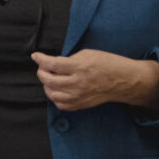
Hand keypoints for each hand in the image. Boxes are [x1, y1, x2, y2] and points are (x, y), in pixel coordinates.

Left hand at [32, 49, 158, 112]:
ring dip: (46, 85)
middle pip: (48, 80)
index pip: (52, 64)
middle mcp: (78, 83)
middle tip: (43, 67)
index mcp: (80, 67)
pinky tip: (58, 89)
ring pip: (51, 94)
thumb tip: (54, 64)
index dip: (40, 59)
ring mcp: (78, 96)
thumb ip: (69, 59)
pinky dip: (55, 97)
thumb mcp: (88, 54)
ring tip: (50, 78)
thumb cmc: (107, 64)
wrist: (123, 80)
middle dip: (41, 72)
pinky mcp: (80, 104)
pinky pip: (60, 104)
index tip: (36, 56)